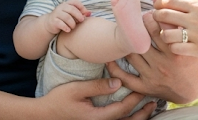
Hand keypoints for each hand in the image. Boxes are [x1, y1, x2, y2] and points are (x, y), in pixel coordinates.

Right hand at [38, 77, 154, 119]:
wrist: (43, 115)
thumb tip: (118, 82)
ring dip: (138, 117)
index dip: (136, 98)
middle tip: (154, 100)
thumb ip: (98, 86)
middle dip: (143, 112)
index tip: (145, 87)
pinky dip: (127, 118)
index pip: (123, 108)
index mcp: (97, 117)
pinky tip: (132, 112)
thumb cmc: (58, 100)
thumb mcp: (76, 90)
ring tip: (149, 107)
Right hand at [44, 0, 89, 34]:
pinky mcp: (53, 21)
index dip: (81, 7)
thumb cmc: (64, 18)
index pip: (75, 1)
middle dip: (78, 15)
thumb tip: (90, 13)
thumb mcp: (72, 14)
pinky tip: (68, 30)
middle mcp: (61, 7)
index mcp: (67, 4)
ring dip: (72, 23)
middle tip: (81, 20)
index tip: (85, 14)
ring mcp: (56, 13)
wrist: (50, 24)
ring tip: (73, 27)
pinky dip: (66, 27)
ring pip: (67, 17)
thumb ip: (81, 13)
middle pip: (72, 9)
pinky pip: (60, 24)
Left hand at [106, 11, 197, 102]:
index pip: (162, 27)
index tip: (153, 11)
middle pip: (145, 38)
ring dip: (127, 41)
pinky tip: (110, 58)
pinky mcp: (146, 86)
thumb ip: (181, 21)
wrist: (192, 90)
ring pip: (133, 54)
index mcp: (177, 51)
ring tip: (128, 32)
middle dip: (140, 24)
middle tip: (139, 18)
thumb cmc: (192, 61)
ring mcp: (154, 75)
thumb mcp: (192, 42)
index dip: (155, 15)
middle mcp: (165, 63)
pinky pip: (126, 77)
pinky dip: (115, 68)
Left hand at [151, 0, 197, 60]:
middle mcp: (195, 19)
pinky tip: (177, 46)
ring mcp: (196, 35)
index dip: (159, 2)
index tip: (158, 6)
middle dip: (156, 16)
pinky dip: (173, 47)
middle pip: (163, 14)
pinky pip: (175, 49)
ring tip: (166, 35)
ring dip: (163, 34)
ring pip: (165, 34)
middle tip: (156, 19)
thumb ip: (195, 5)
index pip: (170, 0)